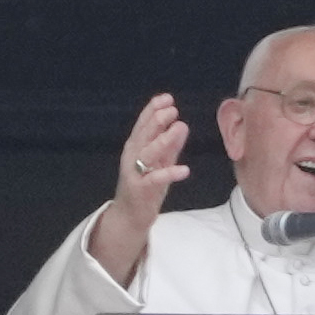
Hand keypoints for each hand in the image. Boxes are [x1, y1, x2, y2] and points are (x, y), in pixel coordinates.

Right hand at [88, 94, 189, 284]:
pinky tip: (185, 170)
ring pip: (148, 153)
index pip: (143, 124)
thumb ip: (170, 146)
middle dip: (157, 120)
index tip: (167, 98)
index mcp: (136, 146)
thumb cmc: (146, 186)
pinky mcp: (140, 190)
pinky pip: (155, 179)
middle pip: (144, 134)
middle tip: (173, 109)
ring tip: (180, 128)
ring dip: (164, 140)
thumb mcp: (160, 162)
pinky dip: (169, 173)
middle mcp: (132, 156)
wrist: (130, 216)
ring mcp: (134, 172)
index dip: (153, 110)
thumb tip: (182, 125)